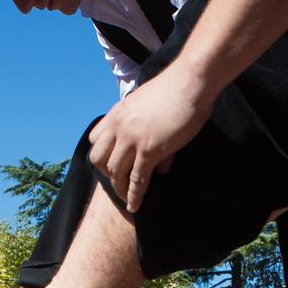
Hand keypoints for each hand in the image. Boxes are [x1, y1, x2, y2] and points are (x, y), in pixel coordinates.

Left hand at [88, 63, 213, 212]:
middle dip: (106, 174)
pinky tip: (135, 206)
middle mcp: (119, 126)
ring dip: (119, 188)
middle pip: (99, 158)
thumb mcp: (152, 107)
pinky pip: (137, 179)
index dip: (101, 154)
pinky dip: (134, 196)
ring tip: (126, 199)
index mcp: (118, 113)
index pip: (95, 138)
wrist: (191, 81)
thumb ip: (150, 133)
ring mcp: (133, 139)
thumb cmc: (178, 90)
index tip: (109, 164)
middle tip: (117, 183)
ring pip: (116, 172)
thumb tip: (161, 167)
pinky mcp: (149, 150)